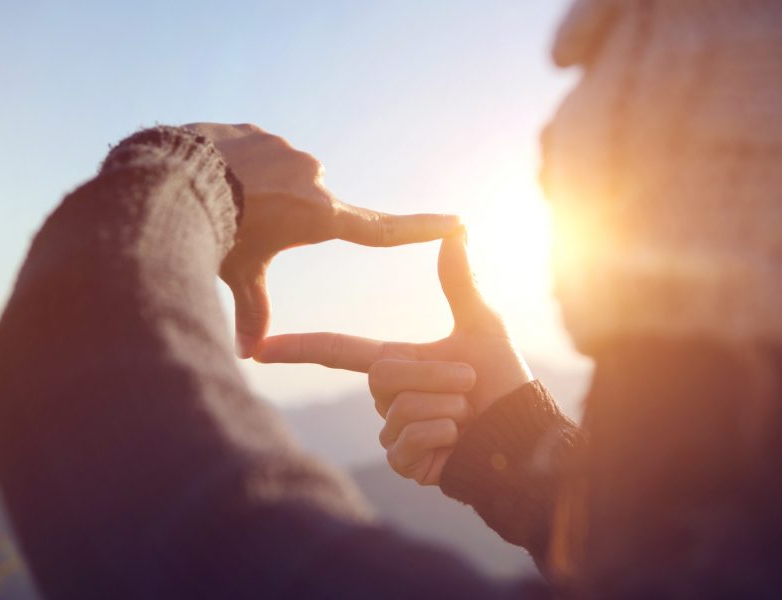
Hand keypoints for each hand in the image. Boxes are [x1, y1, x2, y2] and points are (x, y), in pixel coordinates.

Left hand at [184, 123, 460, 357]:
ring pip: (279, 178)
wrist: (175, 178)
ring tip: (222, 200)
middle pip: (305, 207)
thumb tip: (246, 355)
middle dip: (278, 217)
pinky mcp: (262, 134)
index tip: (456, 221)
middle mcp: (314, 179)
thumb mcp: (239, 273)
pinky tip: (213, 176)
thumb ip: (251, 309)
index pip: (380, 228)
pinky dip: (239, 168)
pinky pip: (255, 154)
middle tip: (243, 225)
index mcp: (319, 216)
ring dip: (258, 191)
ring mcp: (288, 152)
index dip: (419, 228)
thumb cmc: (215, 233)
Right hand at [255, 229, 533, 478]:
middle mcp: (387, 396)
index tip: (258, 347)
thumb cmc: (503, 380)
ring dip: (446, 407)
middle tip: (469, 384)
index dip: (298, 348)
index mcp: (396, 361)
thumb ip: (460, 281)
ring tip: (467, 413)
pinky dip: (442, 435)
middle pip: (382, 376)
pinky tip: (458, 440)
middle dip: (436, 376)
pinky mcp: (403, 462)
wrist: (522, 432)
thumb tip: (458, 228)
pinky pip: (407, 442)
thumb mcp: (481, 325)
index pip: (337, 351)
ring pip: (399, 410)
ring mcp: (392, 431)